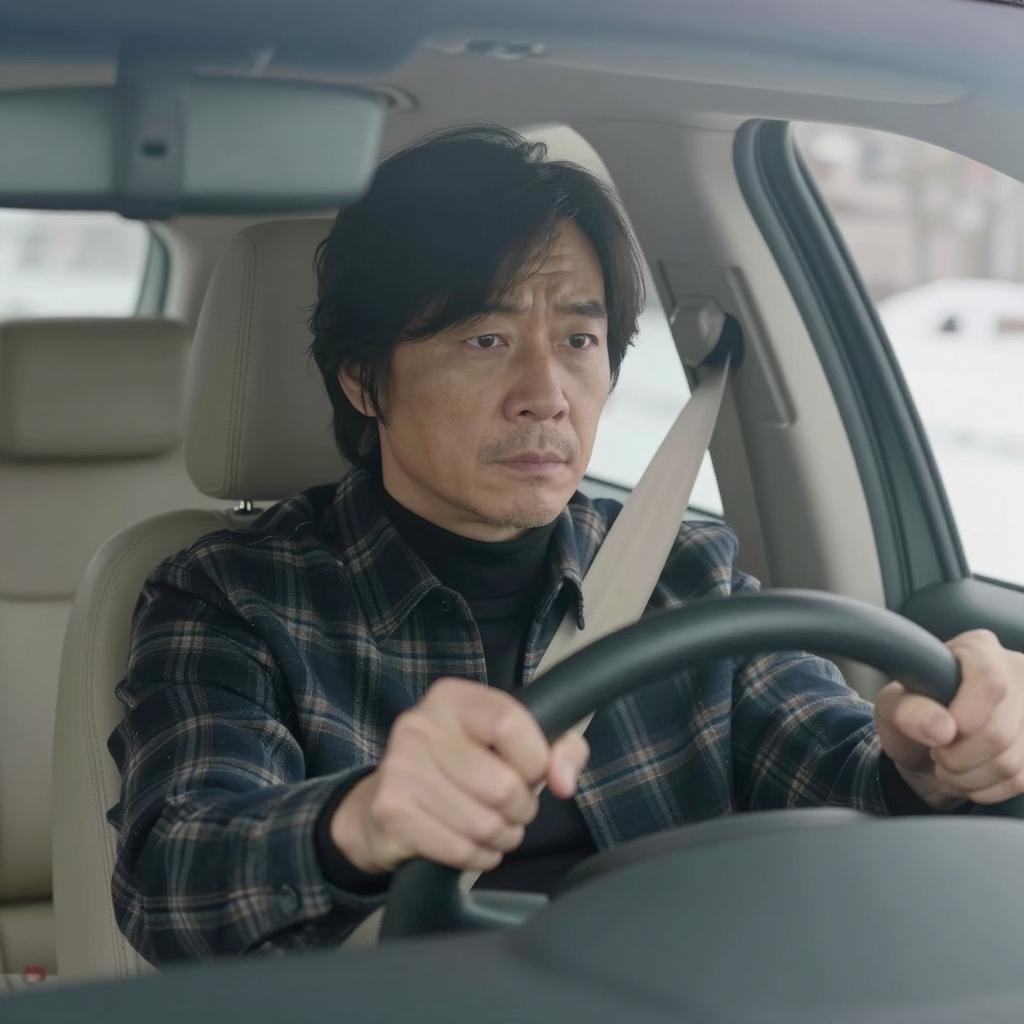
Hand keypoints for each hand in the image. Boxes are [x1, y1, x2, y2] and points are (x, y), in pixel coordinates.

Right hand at [330, 677, 588, 873]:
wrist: (387, 801)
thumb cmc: (465, 766)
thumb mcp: (515, 742)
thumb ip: (559, 748)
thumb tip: (563, 782)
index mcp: (453, 698)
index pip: (508, 723)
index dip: (534, 760)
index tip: (533, 774)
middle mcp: (420, 725)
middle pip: (501, 784)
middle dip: (522, 809)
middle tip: (514, 810)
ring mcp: (400, 767)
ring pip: (483, 823)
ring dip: (502, 836)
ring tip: (495, 828)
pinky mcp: (391, 810)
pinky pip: (458, 849)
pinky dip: (478, 856)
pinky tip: (473, 845)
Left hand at [875, 629, 1023, 807]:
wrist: (927, 745)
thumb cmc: (910, 715)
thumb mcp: (891, 707)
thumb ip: (907, 710)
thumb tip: (940, 728)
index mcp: (978, 648)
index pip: (989, 682)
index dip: (966, 716)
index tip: (940, 735)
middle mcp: (1015, 673)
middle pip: (998, 731)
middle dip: (956, 756)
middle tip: (934, 751)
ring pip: (1010, 763)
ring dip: (967, 776)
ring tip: (946, 763)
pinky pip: (1019, 780)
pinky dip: (985, 788)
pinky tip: (969, 773)